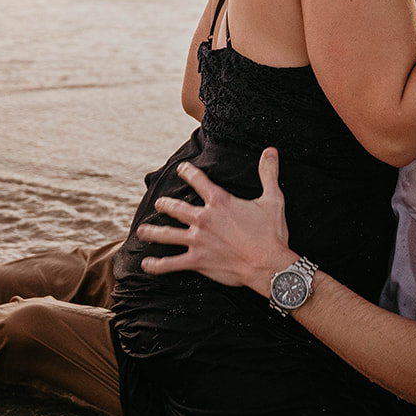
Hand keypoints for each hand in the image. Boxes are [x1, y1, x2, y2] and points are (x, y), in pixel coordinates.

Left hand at [138, 147, 294, 296]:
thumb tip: (271, 150)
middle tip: (159, 203)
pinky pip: (171, 263)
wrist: (268, 265)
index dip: (188, 172)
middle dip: (165, 204)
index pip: (199, 181)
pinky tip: (146, 265)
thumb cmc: (271, 233)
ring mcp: (197, 241)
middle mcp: (204, 219)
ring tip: (142, 231)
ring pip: (167, 234)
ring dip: (153, 232)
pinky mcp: (197, 261)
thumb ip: (268, 173)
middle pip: (176, 208)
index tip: (181, 169)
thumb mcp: (273, 199)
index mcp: (220, 202)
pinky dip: (157, 265)